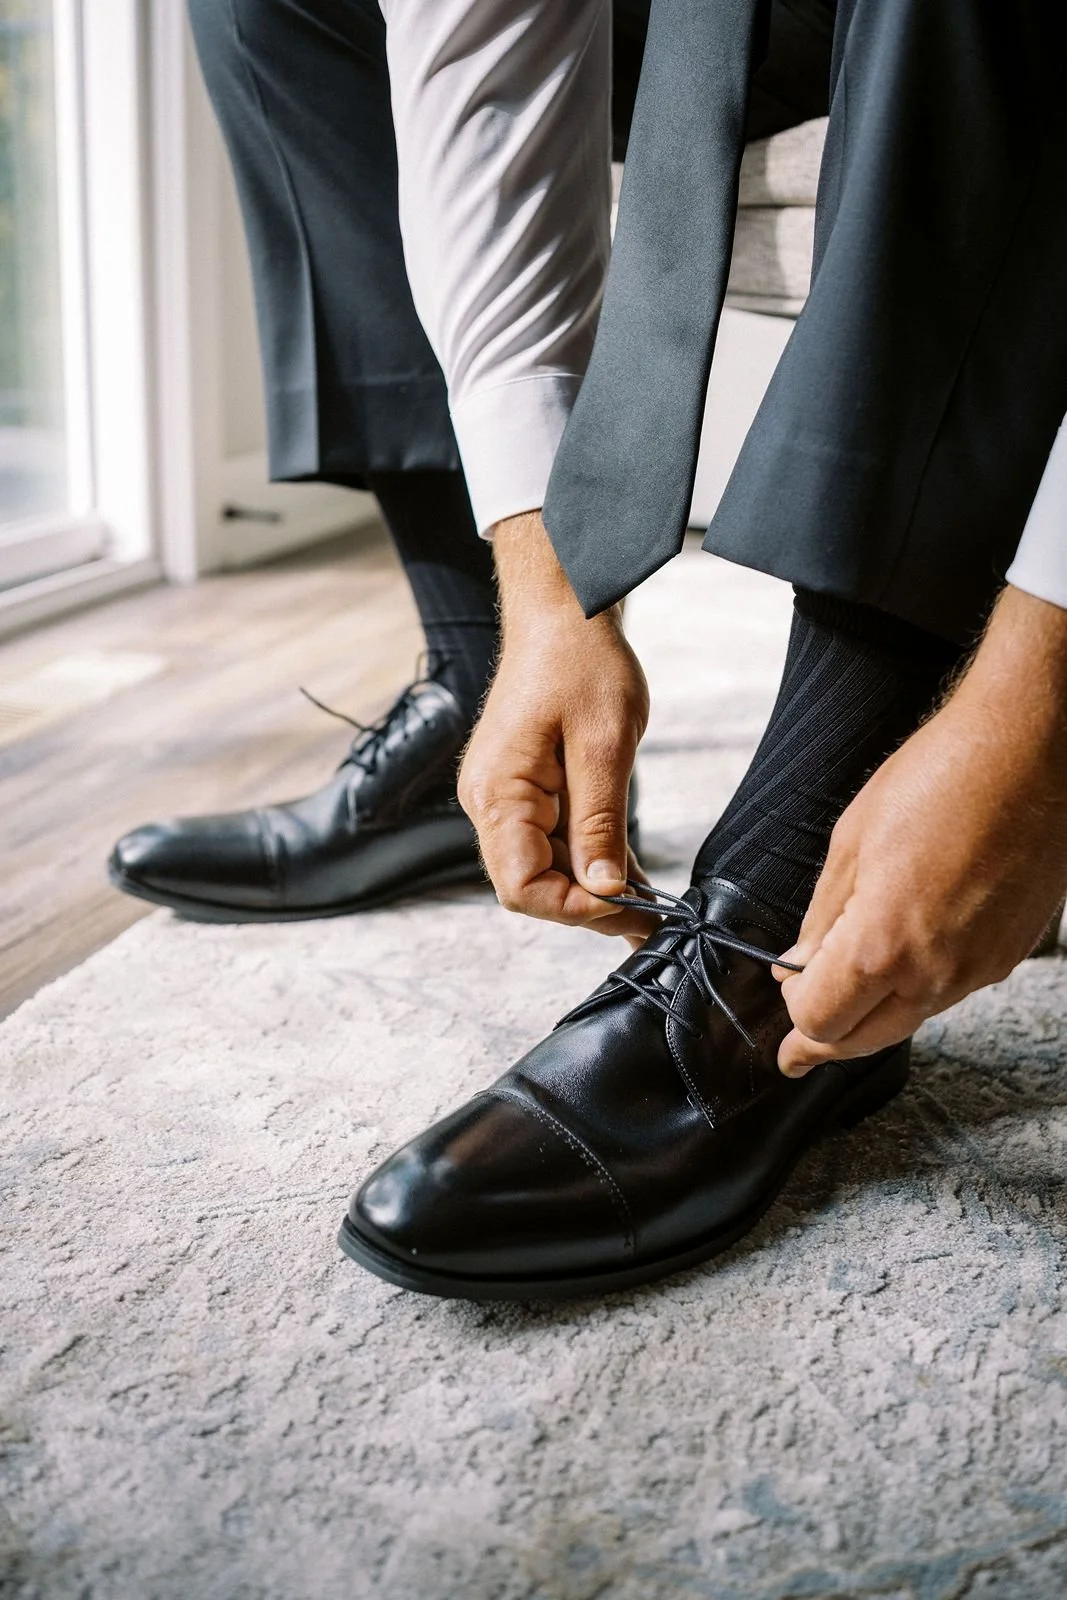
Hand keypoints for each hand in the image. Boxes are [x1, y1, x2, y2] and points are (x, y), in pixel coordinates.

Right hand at [458, 511, 655, 940]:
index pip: (522, 887)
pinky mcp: (523, 789)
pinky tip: (629, 874)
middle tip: (650, 919)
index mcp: (498, 792)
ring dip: (592, 888)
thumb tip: (606, 890)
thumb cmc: (579, 662)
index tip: (630, 908)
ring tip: (649, 905)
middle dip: (587, 908)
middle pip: (529, 885)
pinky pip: (550, 840)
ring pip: (542, 867)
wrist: (563, 612)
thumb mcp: (604, 745)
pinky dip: (588, 860)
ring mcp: (503, 796)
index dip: (575, 910)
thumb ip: (600, 823)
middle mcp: (488, 802)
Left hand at [775, 587, 1066, 1075]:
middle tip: (796, 1053)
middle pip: (864, 1040)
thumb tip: (798, 962)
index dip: (793, 1016)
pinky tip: (904, 960)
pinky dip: (918, 987)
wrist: (1033, 750)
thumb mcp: (852, 840)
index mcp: (882, 946)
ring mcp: (980, 968)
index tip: (783, 1002)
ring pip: (911, 1018)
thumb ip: (822, 915)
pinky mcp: (1010, 953)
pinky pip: (951, 990)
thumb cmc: (941, 777)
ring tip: (844, 1000)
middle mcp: (936, 973)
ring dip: (873, 1015)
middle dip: (825, 1043)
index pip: (819, 1021)